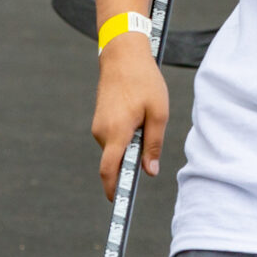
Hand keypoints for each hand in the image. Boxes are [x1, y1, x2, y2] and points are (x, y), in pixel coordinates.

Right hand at [91, 36, 168, 198]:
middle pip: (117, 159)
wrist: (122, 55)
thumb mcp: (158, 113)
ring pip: (116, 147)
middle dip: (133, 158)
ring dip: (132, 142)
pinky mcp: (99, 120)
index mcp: (117, 132)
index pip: (109, 169)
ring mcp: (98, 125)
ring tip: (145, 115)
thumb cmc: (144, 82)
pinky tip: (137, 113)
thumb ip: (154, 145)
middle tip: (151, 131)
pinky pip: (113, 137)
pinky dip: (126, 134)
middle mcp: (102, 132)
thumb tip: (150, 172)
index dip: (112, 189)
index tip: (117, 202)